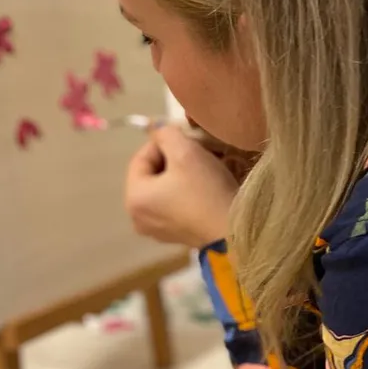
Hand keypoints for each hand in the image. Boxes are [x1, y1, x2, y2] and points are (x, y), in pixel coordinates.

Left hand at [125, 125, 238, 247]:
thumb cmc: (206, 190)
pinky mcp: (175, 236)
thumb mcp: (185, 151)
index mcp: (134, 198)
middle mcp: (138, 217)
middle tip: (198, 152)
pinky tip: (206, 188)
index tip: (188, 138)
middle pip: (152, 175)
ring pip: (164, 189)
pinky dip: (186, 193)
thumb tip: (160, 131)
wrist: (233, 233)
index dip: (163, 142)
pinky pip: (174, 205)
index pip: (141, 157)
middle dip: (173, 159)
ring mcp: (156, 230)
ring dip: (182, 174)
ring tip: (205, 167)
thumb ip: (166, 134)